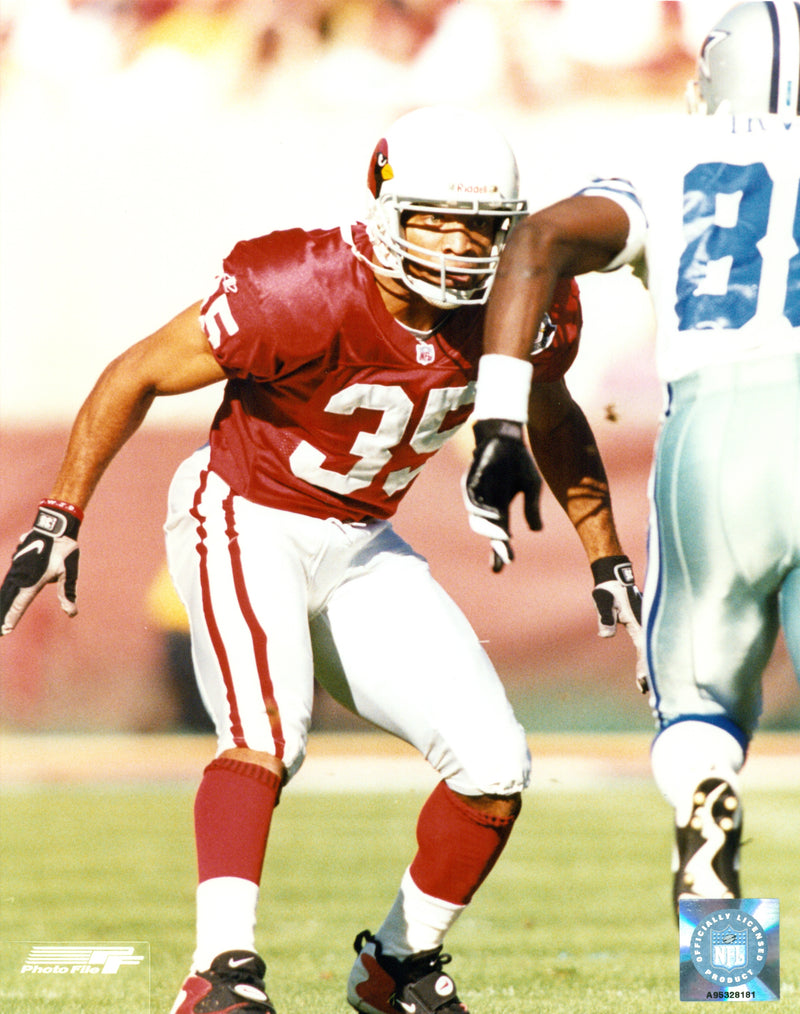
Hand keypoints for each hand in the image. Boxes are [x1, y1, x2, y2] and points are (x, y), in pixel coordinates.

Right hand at [0, 500, 81, 634]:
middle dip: (3, 615)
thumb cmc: (64, 550)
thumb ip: (67, 593)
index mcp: (33, 581)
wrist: (54, 526)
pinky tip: (3, 595)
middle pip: (8, 599)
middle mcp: (21, 576)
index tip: (6, 630)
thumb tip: (71, 613)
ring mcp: (17, 567)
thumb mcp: (69, 573)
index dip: (12, 618)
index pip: (20, 604)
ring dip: (2, 603)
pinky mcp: (16, 561)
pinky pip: (8, 580)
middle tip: (0, 631)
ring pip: (6, 589)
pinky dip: (4, 591)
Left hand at [462, 419, 542, 572]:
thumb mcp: (532, 487)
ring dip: (491, 530)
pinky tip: (495, 516)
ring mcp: (477, 495)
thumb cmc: (519, 462)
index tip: (505, 565)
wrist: (507, 438)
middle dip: (495, 547)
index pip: (498, 536)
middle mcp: (486, 506)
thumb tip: (536, 531)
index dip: (500, 551)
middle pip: (487, 532)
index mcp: (500, 510)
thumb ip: (532, 508)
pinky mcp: (470, 483)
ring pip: (477, 520)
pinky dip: (483, 511)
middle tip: (504, 559)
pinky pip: (473, 502)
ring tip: (505, 537)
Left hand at [590, 555, 648, 692]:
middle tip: (648, 694)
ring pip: (651, 649)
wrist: (614, 578)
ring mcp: (645, 625)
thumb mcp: (604, 602)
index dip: (644, 666)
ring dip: (651, 668)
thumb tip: (605, 635)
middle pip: (651, 653)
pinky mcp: (642, 625)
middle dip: (651, 673)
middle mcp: (645, 625)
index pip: (642, 649)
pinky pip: (647, 644)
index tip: (643, 683)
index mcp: (638, 622)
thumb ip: (605, 618)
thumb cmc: (608, 591)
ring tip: (648, 689)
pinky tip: (645, 672)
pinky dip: (648, 658)